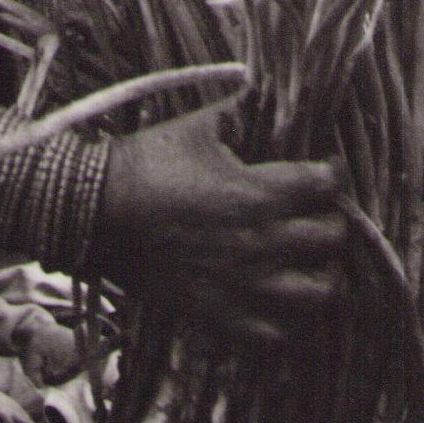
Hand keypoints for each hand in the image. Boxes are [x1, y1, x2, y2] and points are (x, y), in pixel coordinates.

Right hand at [96, 106, 348, 349]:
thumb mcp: (198, 126)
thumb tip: (271, 88)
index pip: (326, 184)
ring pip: (317, 294)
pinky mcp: (217, 314)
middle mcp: (260, 242)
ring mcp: (241, 284)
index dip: (330, 174)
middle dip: (331, 220)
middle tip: (317, 213)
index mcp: (257, 192)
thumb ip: (242, 110)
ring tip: (310, 263)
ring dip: (321, 274)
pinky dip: (285, 320)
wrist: (92, 213)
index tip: (324, 171)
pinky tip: (277, 300)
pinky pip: (273, 334)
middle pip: (330, 238)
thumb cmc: (145, 163)